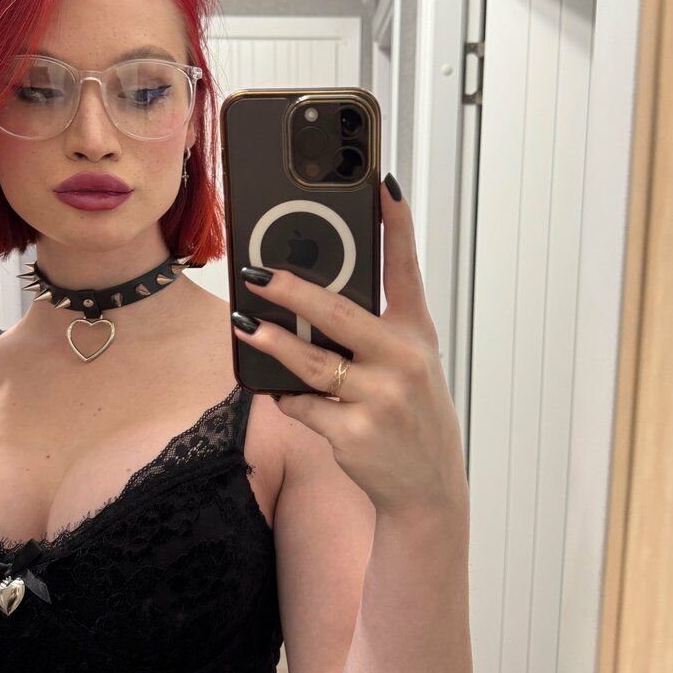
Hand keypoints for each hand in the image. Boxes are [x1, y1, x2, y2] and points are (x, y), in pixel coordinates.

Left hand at [231, 177, 467, 520]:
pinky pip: (303, 405)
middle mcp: (404, 361)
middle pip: (339, 313)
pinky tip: (282, 393)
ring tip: (243, 325)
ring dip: (271, 342)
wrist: (428, 490)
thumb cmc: (410, 415)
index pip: (406, 269)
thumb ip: (371, 330)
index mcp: (417, 335)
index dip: (396, 224)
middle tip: (256, 272)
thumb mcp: (409, 366)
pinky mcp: (353, 435)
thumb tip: (305, 299)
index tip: (382, 183)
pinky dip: (288, 398)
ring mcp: (379, 399)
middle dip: (292, 289)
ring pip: (312, 361)